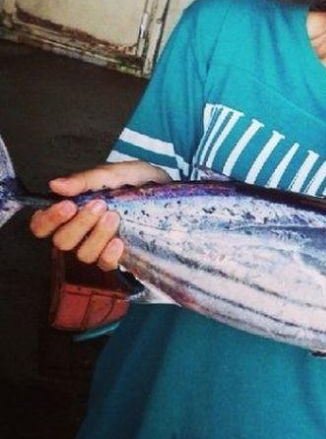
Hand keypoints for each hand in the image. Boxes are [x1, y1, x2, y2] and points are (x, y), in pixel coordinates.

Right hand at [30, 161, 169, 270]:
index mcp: (74, 209)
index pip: (42, 225)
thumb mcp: (117, 173)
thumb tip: (55, 185)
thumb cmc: (138, 180)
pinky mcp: (119, 255)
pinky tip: (119, 241)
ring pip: (83, 254)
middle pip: (62, 242)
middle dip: (78, 225)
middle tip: (98, 205)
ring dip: (96, 236)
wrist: (170, 191)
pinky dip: (110, 255)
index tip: (67, 205)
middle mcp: (82, 231)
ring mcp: (100, 245)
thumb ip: (87, 180)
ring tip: (114, 216)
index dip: (47, 220)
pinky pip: (106, 265)